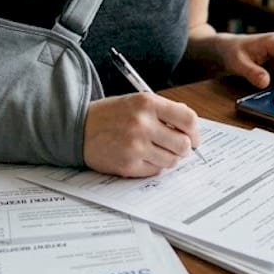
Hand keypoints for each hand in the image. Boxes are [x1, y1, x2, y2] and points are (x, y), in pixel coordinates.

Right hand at [83, 93, 201, 176]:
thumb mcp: (137, 102)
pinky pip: (155, 170)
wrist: (78, 128)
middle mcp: (142, 123)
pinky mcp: (128, 164)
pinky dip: (153, 166)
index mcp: (147, 103)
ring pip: (172, 160)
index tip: (194, 138)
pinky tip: (141, 157)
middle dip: (184, 148)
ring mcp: (135, 146)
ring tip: (155, 151)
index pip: (188, 119)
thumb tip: (191, 130)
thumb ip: (164, 112)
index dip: (195, 132)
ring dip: (168, 158)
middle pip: (184, 144)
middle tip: (176, 147)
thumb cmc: (111, 115)